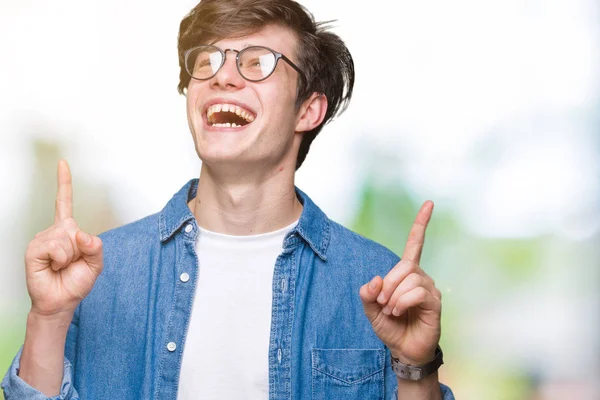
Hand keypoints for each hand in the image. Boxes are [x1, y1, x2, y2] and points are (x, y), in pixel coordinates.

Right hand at [24, 160, 103, 316]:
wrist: (61, 302)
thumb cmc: (76, 282)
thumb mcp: (95, 264)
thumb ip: (96, 247)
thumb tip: (81, 233)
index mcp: (67, 230)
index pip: (64, 202)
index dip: (64, 182)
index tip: (62, 163)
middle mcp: (53, 231)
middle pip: (75, 228)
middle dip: (80, 249)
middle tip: (70, 263)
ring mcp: (41, 239)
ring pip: (67, 239)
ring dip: (70, 256)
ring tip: (61, 266)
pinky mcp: (33, 249)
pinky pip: (56, 247)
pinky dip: (61, 259)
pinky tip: (54, 266)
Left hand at [360, 201, 441, 364]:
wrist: (403, 350)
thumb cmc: (390, 327)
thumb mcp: (371, 310)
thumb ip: (367, 294)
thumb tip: (375, 279)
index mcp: (407, 274)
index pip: (415, 244)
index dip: (421, 224)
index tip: (429, 203)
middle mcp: (421, 277)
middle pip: (405, 265)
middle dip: (388, 284)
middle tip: (382, 302)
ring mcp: (430, 289)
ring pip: (411, 278)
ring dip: (394, 295)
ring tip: (391, 310)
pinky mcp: (434, 303)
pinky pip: (418, 292)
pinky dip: (402, 301)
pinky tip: (398, 312)